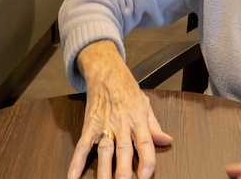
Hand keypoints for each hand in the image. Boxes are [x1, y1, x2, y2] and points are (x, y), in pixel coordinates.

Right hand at [68, 41, 173, 178]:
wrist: (106, 73)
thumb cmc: (127, 90)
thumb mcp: (146, 105)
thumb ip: (155, 126)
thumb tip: (167, 141)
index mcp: (138, 120)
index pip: (145, 143)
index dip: (147, 160)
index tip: (147, 176)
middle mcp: (122, 125)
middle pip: (123, 150)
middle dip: (124, 170)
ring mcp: (104, 126)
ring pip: (104, 151)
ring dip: (104, 170)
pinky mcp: (89, 125)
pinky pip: (82, 146)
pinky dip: (76, 162)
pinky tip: (72, 176)